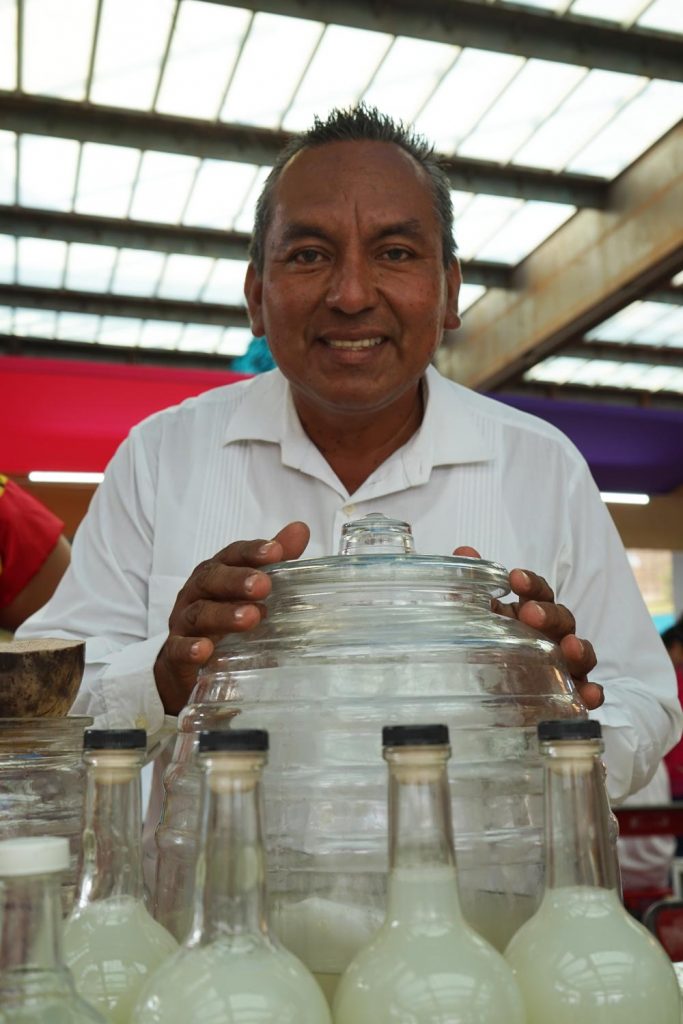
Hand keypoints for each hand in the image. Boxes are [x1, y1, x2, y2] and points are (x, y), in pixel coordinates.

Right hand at [155, 521, 309, 713]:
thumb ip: (273, 563)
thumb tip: (300, 529)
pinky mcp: (174, 656)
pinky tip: (204, 651)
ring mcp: (183, 623)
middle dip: (236, 580)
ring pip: (199, 613)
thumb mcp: (249, 591)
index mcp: (217, 573)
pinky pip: (178, 649)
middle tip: (263, 586)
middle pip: (212, 580)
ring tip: (250, 618)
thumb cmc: (224, 618)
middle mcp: (197, 593)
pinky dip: (189, 648)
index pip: (232, 556)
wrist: (187, 665)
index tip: (275, 551)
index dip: (252, 552)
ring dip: (223, 614)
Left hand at [453, 546, 603, 710]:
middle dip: (549, 614)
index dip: (530, 584)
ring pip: (580, 654)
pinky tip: (589, 695)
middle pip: (562, 619)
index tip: (514, 578)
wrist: (483, 696)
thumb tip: (465, 551)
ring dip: (580, 649)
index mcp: (529, 614)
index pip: (538, 593)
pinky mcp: (567, 697)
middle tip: (530, 614)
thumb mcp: (473, 620)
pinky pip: (585, 694)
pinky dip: (591, 693)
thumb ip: (469, 589)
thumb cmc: (486, 649)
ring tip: (570, 647)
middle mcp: (551, 637)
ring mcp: (563, 667)